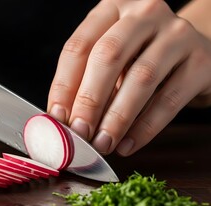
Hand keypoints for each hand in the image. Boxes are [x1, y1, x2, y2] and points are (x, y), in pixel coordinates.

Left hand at [47, 0, 210, 155]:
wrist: (193, 52)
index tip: (57, 117)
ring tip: (102, 143)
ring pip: (140, 78)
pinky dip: (144, 128)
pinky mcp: (202, 61)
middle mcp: (145, 13)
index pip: (79, 46)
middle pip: (108, 56)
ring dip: (116, 118)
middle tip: (79, 132)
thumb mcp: (113, 58)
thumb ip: (89, 80)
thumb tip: (64, 118)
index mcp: (113, 8)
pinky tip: (127, 144)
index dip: (64, 85)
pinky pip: (168, 100)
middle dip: (89, 101)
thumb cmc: (141, 56)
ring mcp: (177, 34)